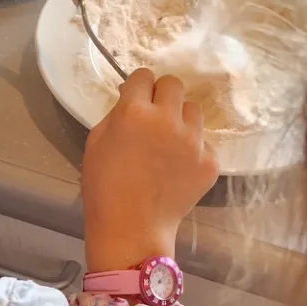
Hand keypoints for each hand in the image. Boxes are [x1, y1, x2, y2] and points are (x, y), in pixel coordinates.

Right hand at [82, 70, 218, 271]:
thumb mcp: (96, 141)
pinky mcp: (210, 162)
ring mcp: (194, 141)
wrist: (131, 229)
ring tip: (168, 144)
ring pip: (193, 111)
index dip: (138, 88)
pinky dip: (192, 152)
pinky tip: (178, 169)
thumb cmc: (104, 187)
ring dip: (180, 120)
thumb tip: (132, 96)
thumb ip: (117, 112)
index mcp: (134, 111)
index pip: (144, 76)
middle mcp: (168, 120)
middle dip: (162, 96)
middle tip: (153, 118)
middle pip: (174, 85)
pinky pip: (204, 143)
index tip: (136, 100)